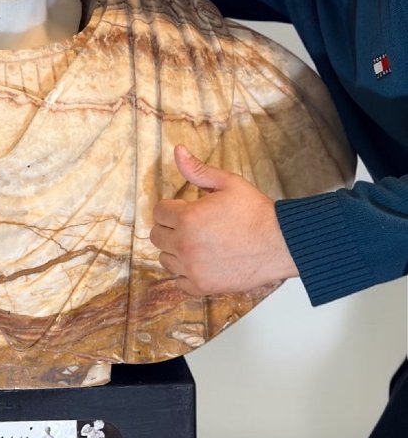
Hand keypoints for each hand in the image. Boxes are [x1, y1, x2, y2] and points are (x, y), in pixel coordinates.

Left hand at [150, 144, 298, 294]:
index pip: (159, 212)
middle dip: (171, 228)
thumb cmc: (257, 214)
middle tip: (193, 226)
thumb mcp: (228, 183)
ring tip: (199, 244)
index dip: (173, 208)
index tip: (186, 209)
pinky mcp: (202, 286)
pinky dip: (186, 274)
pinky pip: (178, 282)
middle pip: (157, 236)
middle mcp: (184, 245)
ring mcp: (192, 268)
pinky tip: (202, 263)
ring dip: (176, 251)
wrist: (280, 244)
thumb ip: (198, 170)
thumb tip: (178, 151)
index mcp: (187, 218)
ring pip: (165, 259)